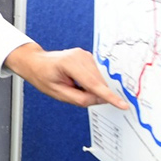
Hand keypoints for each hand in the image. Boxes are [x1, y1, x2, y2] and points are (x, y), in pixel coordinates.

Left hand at [4, 42, 128, 109]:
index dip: (109, 97)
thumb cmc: (43, 76)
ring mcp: (85, 55)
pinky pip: (96, 76)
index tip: (123, 105)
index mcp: (70, 63)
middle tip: (72, 91)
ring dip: (90, 88)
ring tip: (71, 84)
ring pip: (99, 80)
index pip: (94, 85)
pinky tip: (76, 80)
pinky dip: (90, 82)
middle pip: (98, 83)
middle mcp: (80, 56)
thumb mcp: (58, 93)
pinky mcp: (88, 57)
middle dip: (92, 94)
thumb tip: (100, 100)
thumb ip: (80, 99)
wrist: (37, 62)